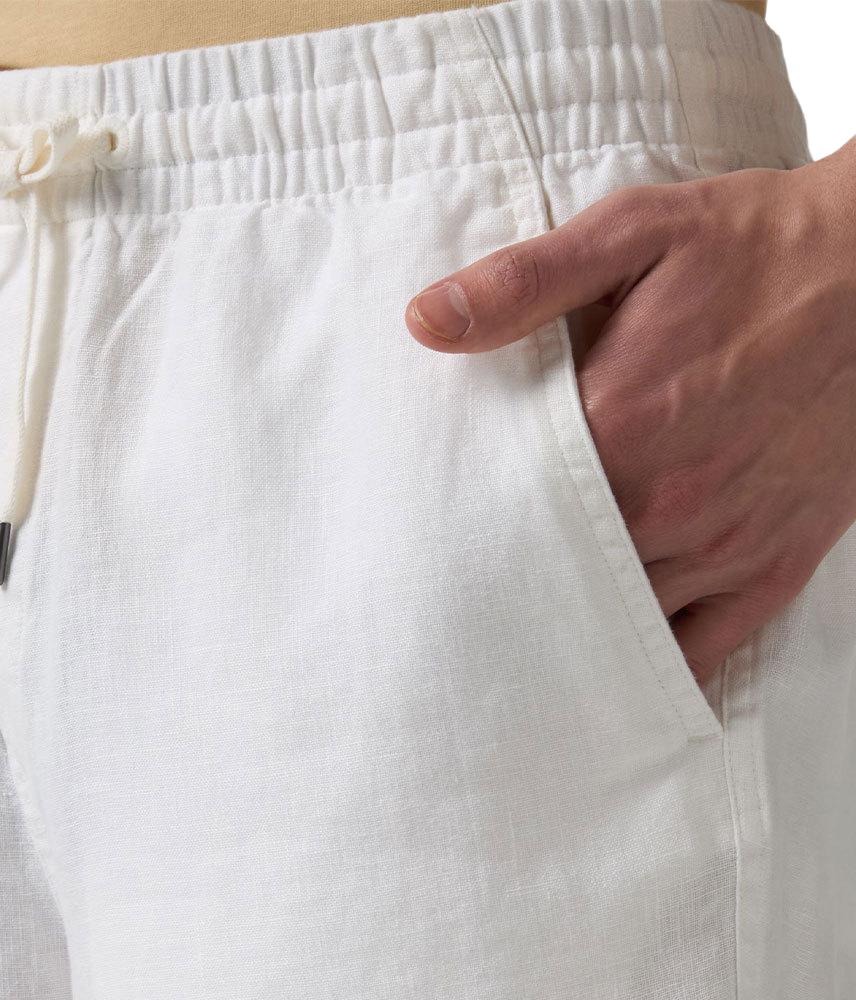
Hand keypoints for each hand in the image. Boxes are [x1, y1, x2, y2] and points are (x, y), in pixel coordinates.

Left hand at [405, 142, 855, 683]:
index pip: (507, 507)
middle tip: (461, 596)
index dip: (463, 525)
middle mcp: (669, 500)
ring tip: (518, 638)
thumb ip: (524, 284)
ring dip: (569, 630)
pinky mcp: (777, 562)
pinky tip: (613, 671)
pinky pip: (705, 648)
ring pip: (621, 621)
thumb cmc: (754, 250)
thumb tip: (425, 320)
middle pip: (556, 576)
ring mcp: (726, 541)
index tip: (430, 536)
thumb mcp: (631, 235)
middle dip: (507, 585)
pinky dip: (654, 664)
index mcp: (618, 424)